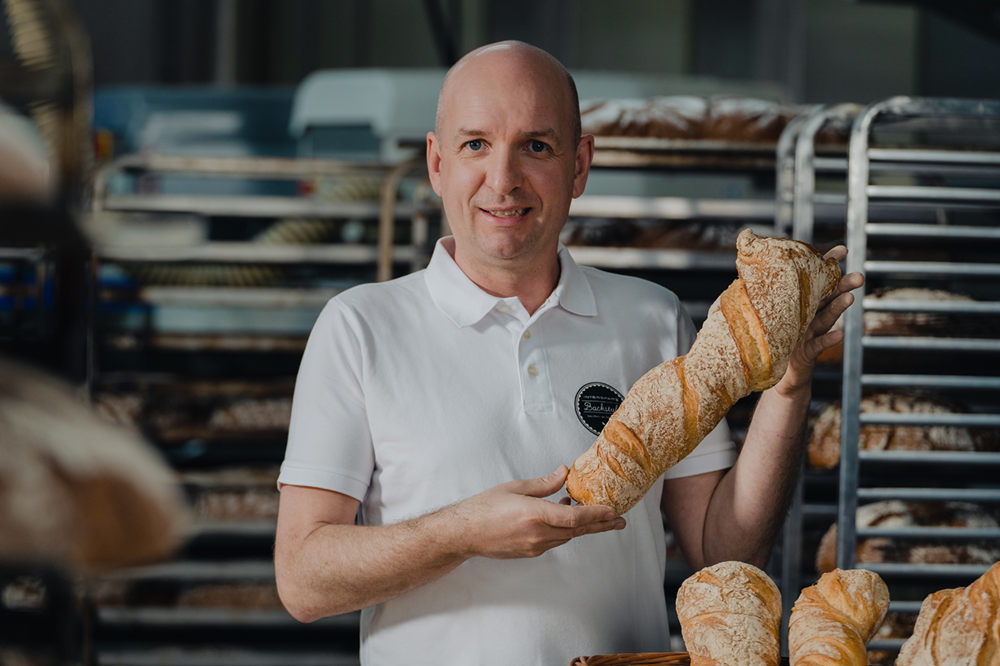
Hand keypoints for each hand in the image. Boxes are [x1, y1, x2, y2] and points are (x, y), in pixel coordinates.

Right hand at [449, 465, 625, 558]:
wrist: (465, 533)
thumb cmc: (484, 509)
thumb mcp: (516, 488)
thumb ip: (544, 483)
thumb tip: (564, 473)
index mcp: (534, 515)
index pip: (574, 518)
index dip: (596, 515)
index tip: (612, 512)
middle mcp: (537, 534)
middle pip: (576, 531)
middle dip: (600, 525)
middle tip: (618, 521)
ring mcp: (534, 546)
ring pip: (567, 537)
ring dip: (581, 527)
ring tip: (594, 516)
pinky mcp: (530, 552)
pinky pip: (554, 541)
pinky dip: (564, 531)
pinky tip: (566, 520)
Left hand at [775, 245, 864, 396]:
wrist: (776, 377)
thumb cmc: (771, 343)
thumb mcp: (765, 316)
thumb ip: (761, 294)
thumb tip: (746, 266)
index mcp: (799, 304)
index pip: (816, 282)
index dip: (829, 267)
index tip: (842, 251)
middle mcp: (808, 317)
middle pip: (828, 299)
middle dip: (844, 286)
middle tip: (859, 277)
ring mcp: (809, 335)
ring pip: (826, 319)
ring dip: (838, 309)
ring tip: (850, 297)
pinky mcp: (807, 353)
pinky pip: (818, 345)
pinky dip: (829, 340)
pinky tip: (841, 334)